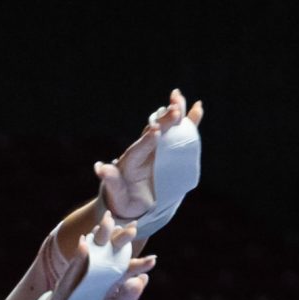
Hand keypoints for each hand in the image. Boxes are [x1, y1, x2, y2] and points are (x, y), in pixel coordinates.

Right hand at [47, 212, 155, 299]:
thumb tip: (142, 280)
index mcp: (110, 286)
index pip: (125, 271)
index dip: (138, 264)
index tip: (152, 260)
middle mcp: (95, 279)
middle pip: (109, 256)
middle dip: (120, 240)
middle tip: (133, 228)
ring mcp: (78, 280)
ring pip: (90, 255)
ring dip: (98, 239)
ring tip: (107, 223)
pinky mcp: (64, 286)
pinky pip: (71, 271)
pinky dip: (77, 258)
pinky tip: (83, 244)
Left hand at [96, 88, 203, 221]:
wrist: (130, 202)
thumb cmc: (122, 200)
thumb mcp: (116, 194)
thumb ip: (111, 181)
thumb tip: (100, 168)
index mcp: (130, 161)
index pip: (139, 149)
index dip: (148, 140)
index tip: (155, 130)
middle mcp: (143, 150)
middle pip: (153, 132)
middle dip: (164, 121)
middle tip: (174, 108)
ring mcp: (156, 149)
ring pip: (165, 128)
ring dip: (174, 113)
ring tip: (179, 97)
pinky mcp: (168, 151)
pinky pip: (179, 134)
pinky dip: (188, 121)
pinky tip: (197, 107)